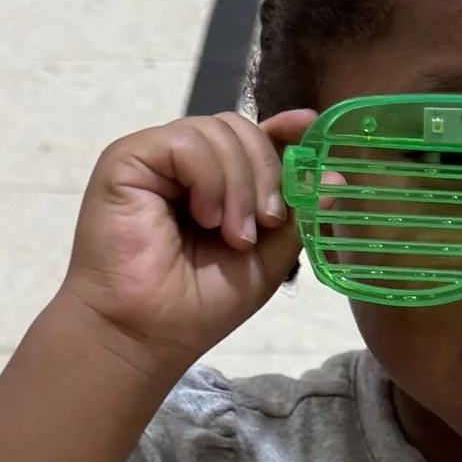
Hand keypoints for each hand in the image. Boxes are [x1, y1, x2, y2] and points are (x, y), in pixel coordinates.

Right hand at [56, 107, 316, 375]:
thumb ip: (296, 216)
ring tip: (231, 234)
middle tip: (264, 224)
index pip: (250, 139)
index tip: (308, 127)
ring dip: (239, 186)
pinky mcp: (128, 158)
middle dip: (266, 174)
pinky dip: (210, 180)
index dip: (282, 131)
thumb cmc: (198, 306)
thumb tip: (333, 179)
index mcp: (212, 184)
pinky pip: (187, 142)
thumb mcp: (265, 259)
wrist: (145, 334)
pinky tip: (204, 217)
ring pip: (218, 131)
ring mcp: (155, 159)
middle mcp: (182, 165)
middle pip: (239, 128)